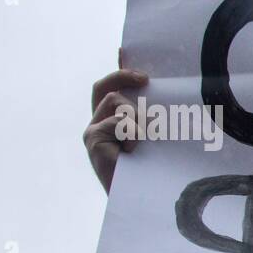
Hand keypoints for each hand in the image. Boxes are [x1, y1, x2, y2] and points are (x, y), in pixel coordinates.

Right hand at [84, 51, 147, 193]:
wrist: (143, 200)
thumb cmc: (153, 172)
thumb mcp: (154, 138)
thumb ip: (151, 117)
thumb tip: (160, 94)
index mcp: (111, 124)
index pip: (109, 90)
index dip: (116, 71)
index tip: (124, 52)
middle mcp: (97, 125)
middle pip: (105, 88)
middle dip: (123, 76)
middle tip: (145, 78)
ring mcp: (92, 131)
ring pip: (117, 103)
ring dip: (137, 119)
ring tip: (143, 142)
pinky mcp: (92, 139)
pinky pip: (119, 121)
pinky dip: (133, 133)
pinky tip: (134, 150)